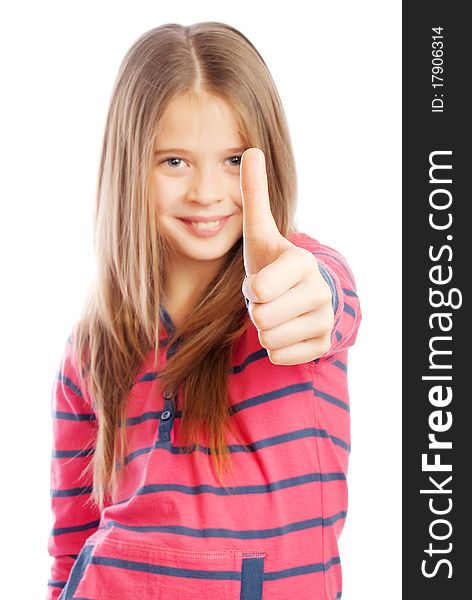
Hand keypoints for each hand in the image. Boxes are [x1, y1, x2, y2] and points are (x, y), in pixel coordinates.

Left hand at [240, 148, 334, 365]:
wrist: (300, 293)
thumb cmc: (274, 263)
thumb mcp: (260, 233)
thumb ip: (253, 195)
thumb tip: (251, 150)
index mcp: (302, 262)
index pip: (258, 290)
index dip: (250, 288)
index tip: (263, 279)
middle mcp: (319, 291)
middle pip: (260, 317)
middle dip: (255, 309)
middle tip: (268, 297)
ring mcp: (325, 320)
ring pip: (269, 339)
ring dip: (264, 328)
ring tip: (277, 310)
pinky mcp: (323, 343)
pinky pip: (280, 356)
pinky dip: (276, 346)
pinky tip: (286, 329)